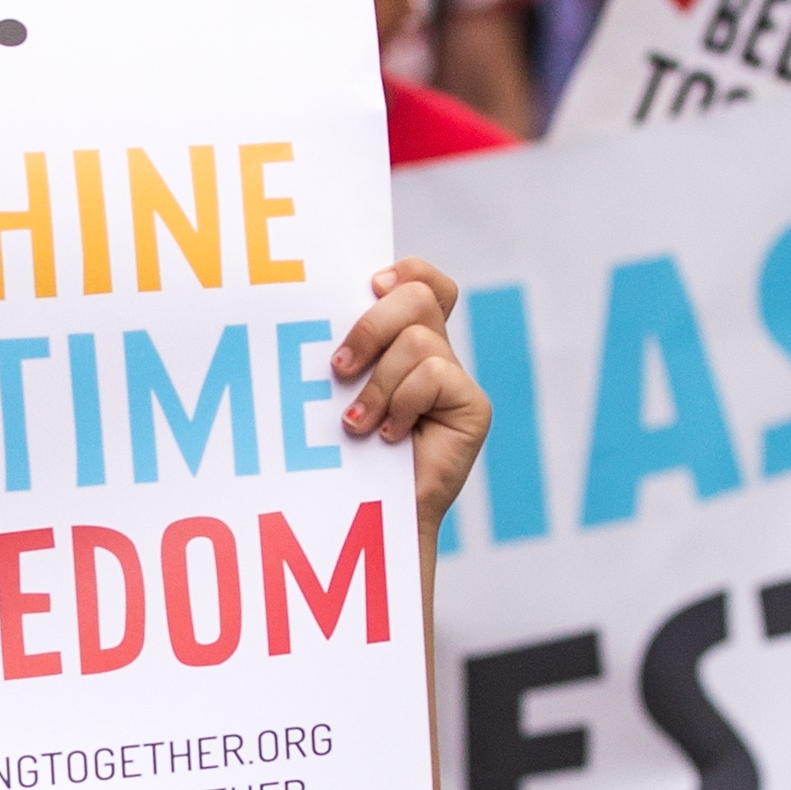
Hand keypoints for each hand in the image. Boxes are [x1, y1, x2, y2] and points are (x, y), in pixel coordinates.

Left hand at [328, 260, 486, 531]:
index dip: (405, 271)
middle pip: (417, 296)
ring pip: (416, 340)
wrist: (372, 518)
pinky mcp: (472, 406)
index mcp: (404, 340)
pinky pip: (433, 375)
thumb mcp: (337, 390)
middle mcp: (436, 353)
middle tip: (339, 369)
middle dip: (369, 326)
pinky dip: (401, 404)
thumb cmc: (343, 455)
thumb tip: (318, 311)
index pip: (421, 281)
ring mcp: (456, 379)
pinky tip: (389, 436)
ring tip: (357, 423)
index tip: (371, 286)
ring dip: (377, 384)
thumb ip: (346, 350)